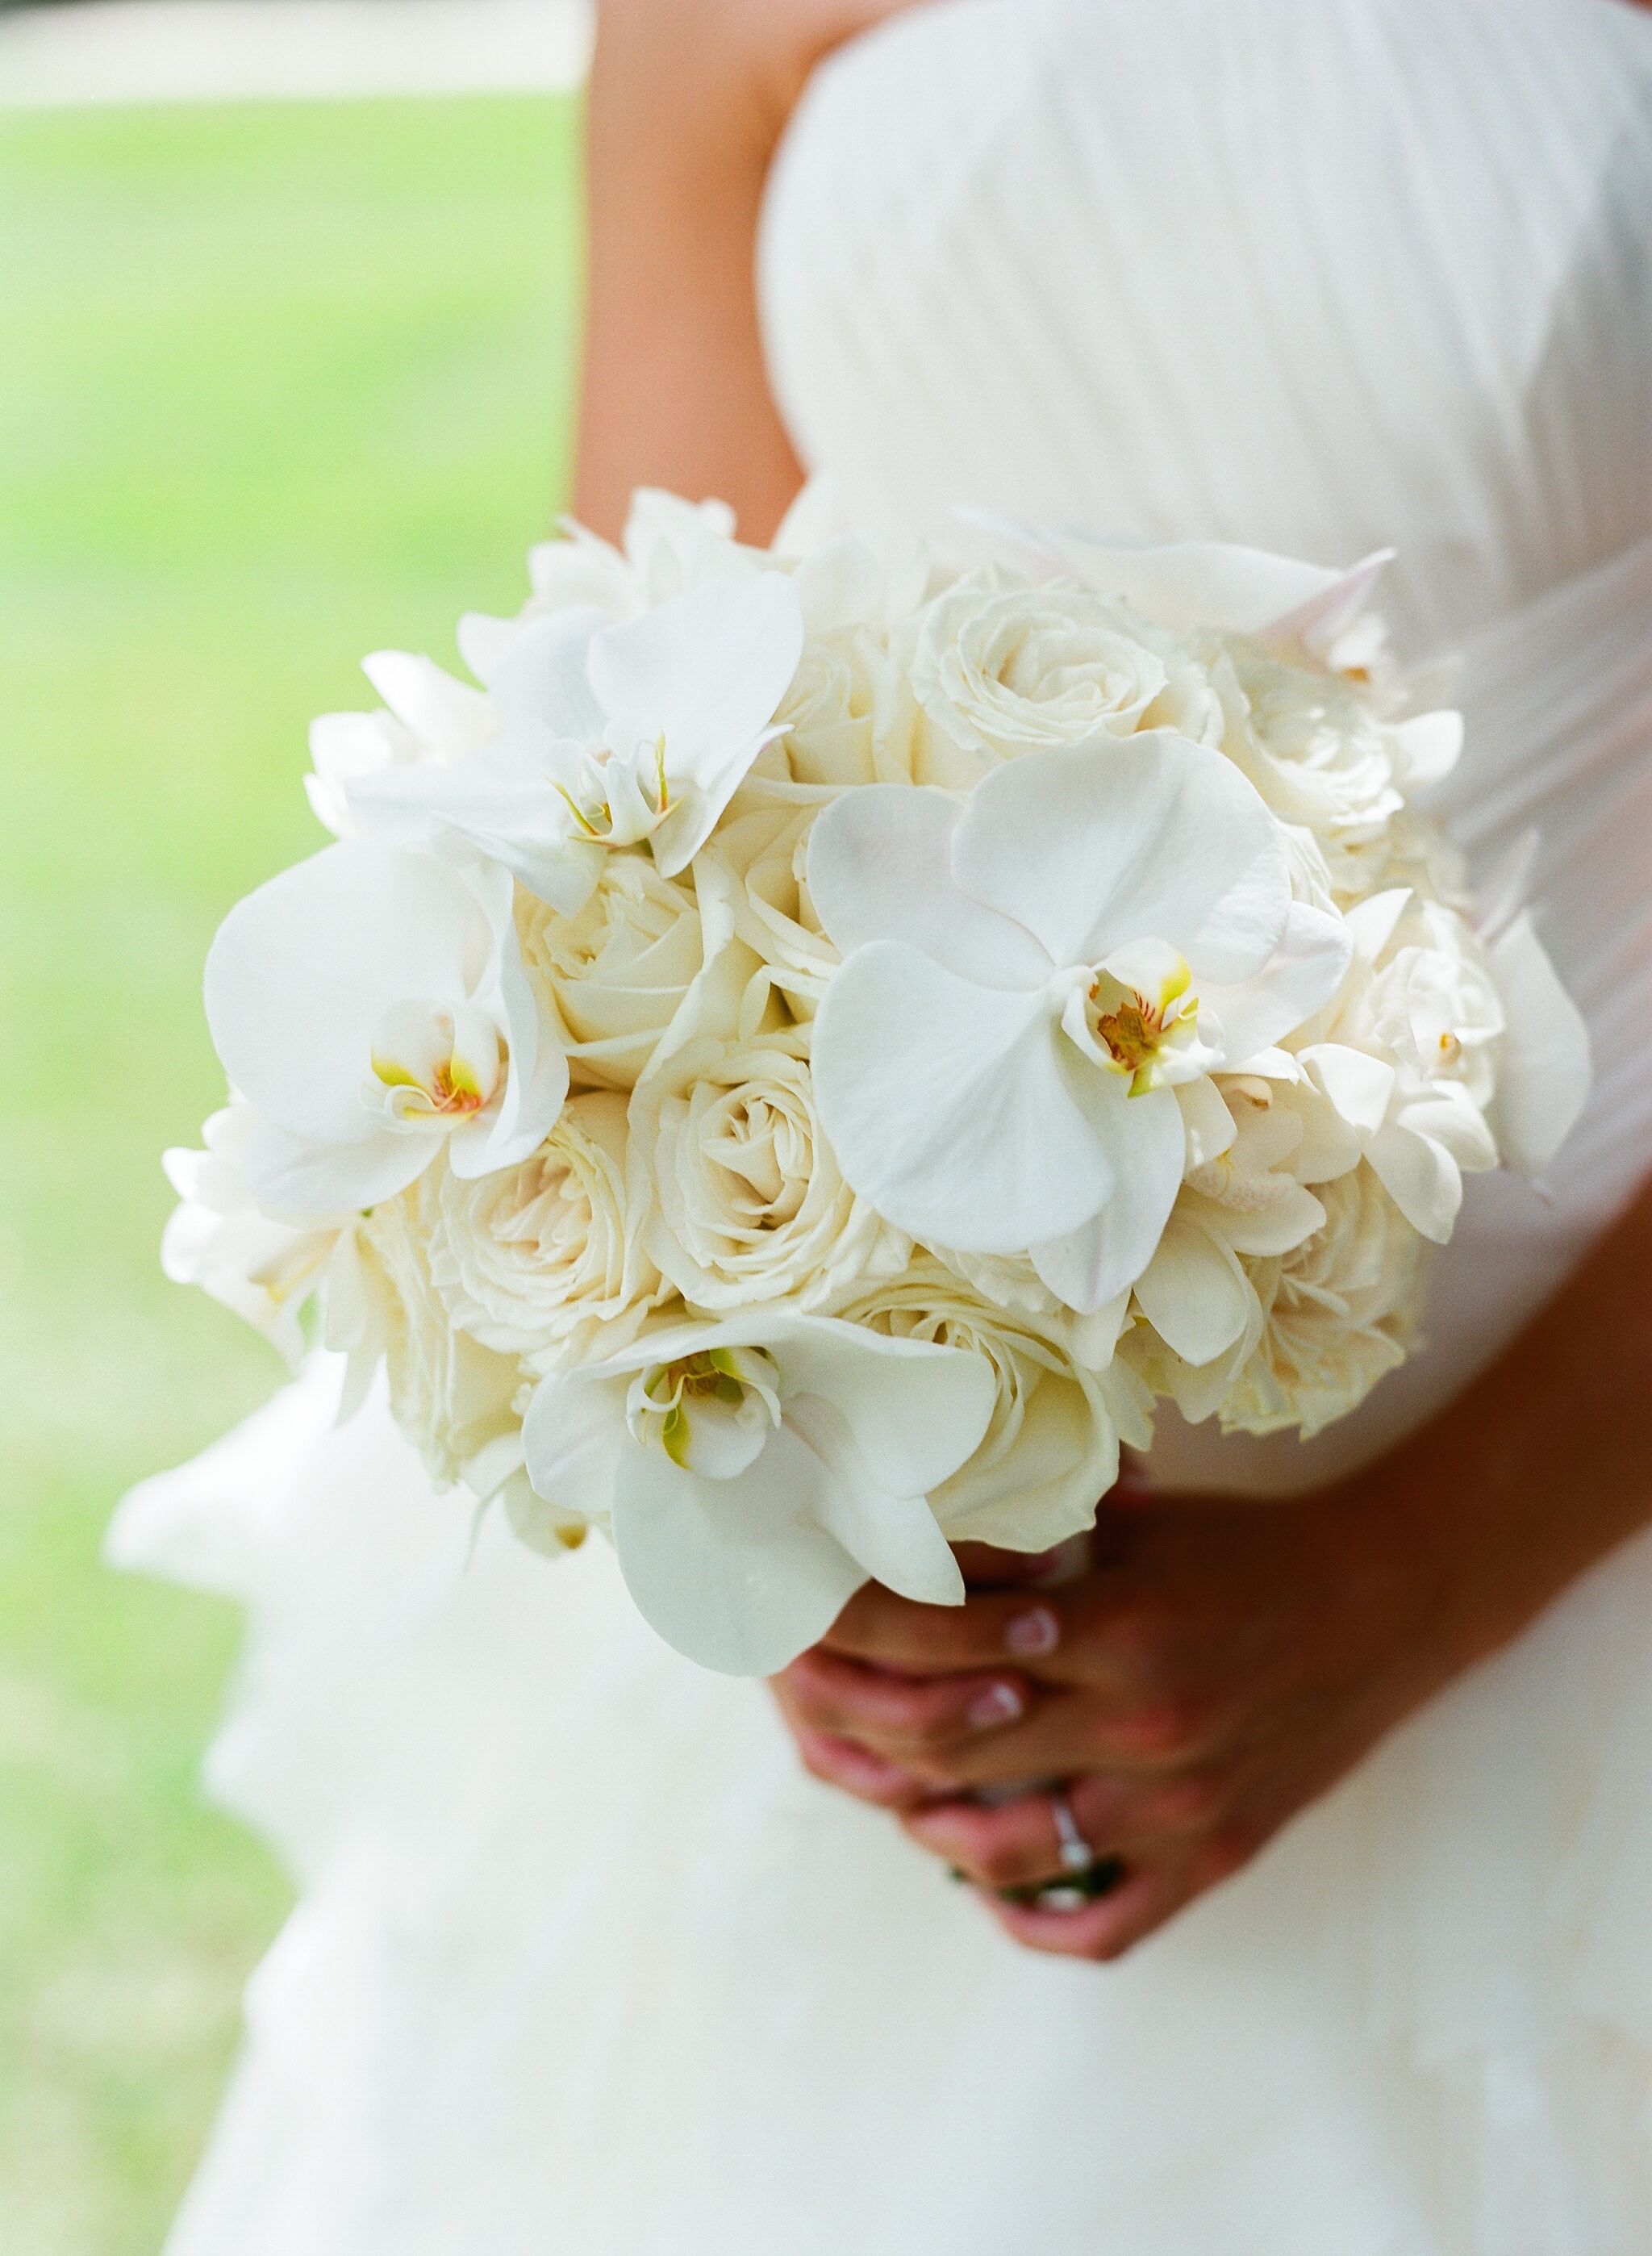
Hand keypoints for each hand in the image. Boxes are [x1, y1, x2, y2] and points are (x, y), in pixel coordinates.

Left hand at [771, 1484, 1475, 1963]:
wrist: (1386, 1600)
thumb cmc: (1245, 1548)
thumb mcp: (1133, 1522)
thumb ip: (1028, 1542)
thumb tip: (905, 1536)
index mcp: (1116, 1623)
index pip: (943, 1642)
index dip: (859, 1632)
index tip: (804, 1618)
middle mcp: (1142, 1721)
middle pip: (952, 1748)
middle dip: (866, 1730)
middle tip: (821, 1713)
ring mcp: (1178, 1805)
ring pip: (1008, 1847)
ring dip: (929, 1826)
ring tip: (898, 1797)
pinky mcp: (1214, 1858)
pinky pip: (1102, 1925)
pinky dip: (1029, 1919)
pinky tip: (986, 1886)